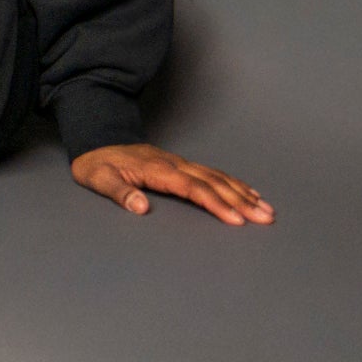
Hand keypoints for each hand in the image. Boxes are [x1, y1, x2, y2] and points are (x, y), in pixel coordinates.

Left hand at [71, 142, 274, 225]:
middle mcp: (174, 164)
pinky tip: (249, 192)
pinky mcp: (180, 165)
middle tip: (265, 218)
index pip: (193, 188)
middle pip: (213, 183)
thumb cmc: (97, 165)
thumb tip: (140, 207)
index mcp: (157, 169)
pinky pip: (212, 173)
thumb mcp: (99, 179)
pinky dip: (233, 183)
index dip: (216, 204)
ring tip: (266, 209)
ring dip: (243, 193)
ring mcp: (179, 163)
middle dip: (241, 201)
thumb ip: (119, 193)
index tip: (236, 219)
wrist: (95, 142)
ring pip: (218, 177)